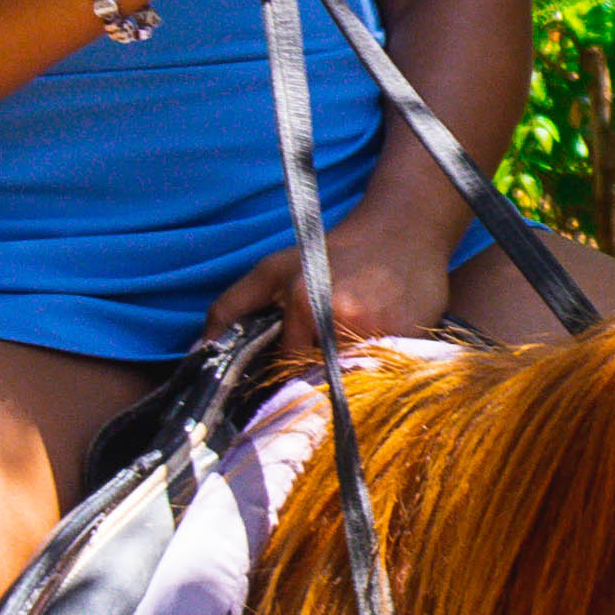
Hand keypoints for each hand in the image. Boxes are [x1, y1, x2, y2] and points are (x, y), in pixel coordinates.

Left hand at [207, 166, 471, 366]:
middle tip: (325, 365)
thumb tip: (198, 349)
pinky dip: (383, 372)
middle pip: (323, 383)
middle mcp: (344, 321)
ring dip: (352, 380)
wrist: (403, 229)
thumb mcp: (274, 270)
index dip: (286, 380)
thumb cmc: (334, 252)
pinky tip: (382, 347)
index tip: (289, 381)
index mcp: (306, 305)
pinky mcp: (415, 341)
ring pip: (357, 385)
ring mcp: (384, 333)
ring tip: (354, 354)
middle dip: (320, 383)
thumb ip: (231, 307)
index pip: (286, 371)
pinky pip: (390, 377)